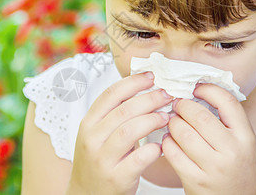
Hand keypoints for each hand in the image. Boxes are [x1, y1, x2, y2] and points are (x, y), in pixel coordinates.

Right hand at [67, 72, 173, 194]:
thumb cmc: (98, 161)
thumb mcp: (97, 134)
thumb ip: (115, 115)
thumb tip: (145, 91)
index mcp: (88, 123)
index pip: (111, 94)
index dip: (133, 82)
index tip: (152, 76)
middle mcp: (92, 139)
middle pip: (124, 110)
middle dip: (150, 99)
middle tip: (167, 95)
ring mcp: (103, 160)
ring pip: (130, 131)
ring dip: (152, 120)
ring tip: (167, 117)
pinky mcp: (116, 178)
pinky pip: (138, 160)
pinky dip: (153, 150)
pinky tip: (162, 146)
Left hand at [161, 83, 255, 194]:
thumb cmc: (241, 173)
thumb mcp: (245, 145)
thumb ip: (228, 122)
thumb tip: (199, 94)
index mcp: (246, 137)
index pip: (227, 102)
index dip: (208, 89)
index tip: (196, 88)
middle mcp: (231, 151)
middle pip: (199, 115)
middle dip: (183, 105)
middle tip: (178, 104)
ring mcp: (213, 167)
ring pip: (182, 132)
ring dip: (172, 123)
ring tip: (172, 121)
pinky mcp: (195, 181)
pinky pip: (173, 153)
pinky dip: (167, 142)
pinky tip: (169, 140)